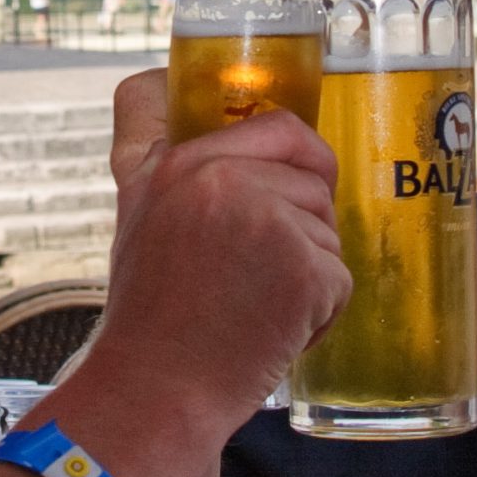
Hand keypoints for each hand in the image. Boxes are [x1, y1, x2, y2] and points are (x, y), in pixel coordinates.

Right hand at [93, 70, 349, 432]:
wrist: (156, 392)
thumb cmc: (150, 315)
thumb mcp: (137, 212)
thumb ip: (161, 154)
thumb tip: (169, 85)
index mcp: (180, 162)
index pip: (275, 122)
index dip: (295, 151)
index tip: (299, 168)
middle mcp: (222, 179)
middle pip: (313, 175)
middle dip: (301, 223)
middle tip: (257, 270)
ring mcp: (268, 221)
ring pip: (328, 227)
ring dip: (309, 271)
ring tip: (255, 305)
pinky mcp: (305, 270)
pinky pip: (339, 277)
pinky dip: (320, 313)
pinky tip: (274, 331)